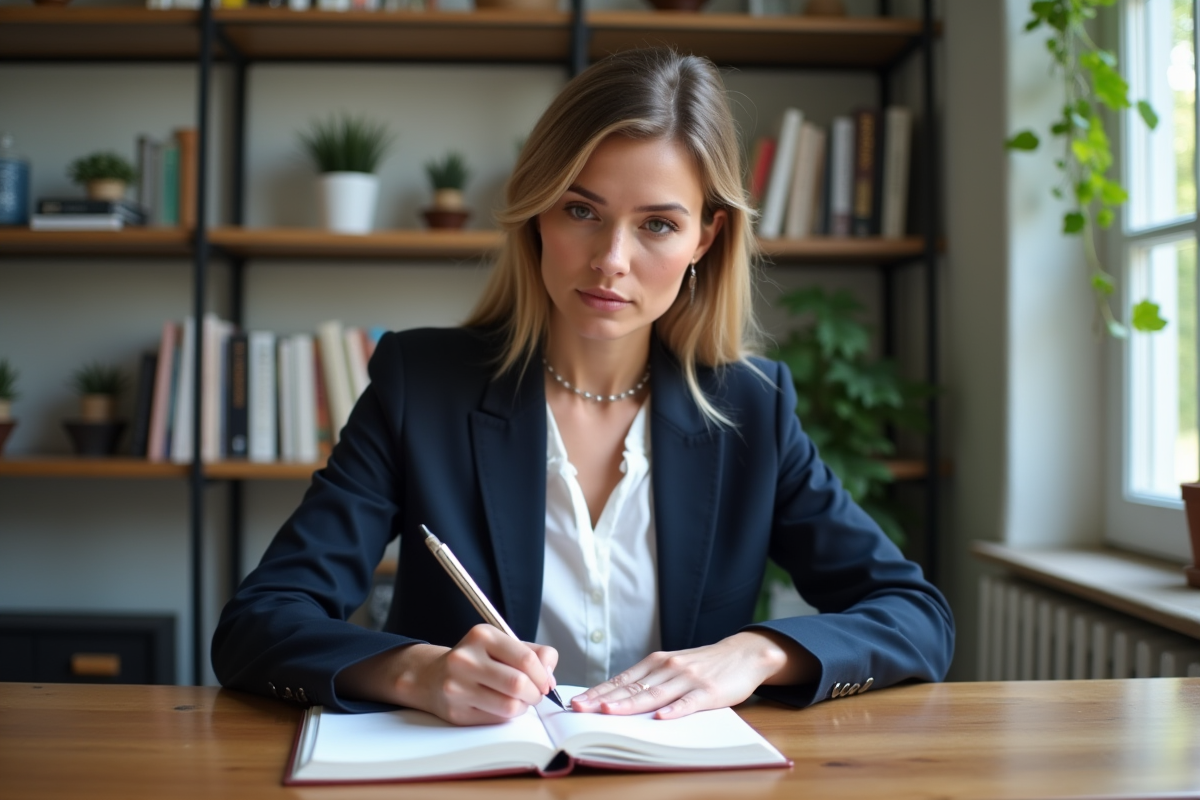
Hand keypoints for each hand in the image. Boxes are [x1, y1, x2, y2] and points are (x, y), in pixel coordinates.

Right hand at [337, 624, 557, 725]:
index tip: (546, 681)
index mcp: (481, 636)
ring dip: (523, 707)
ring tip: (520, 700)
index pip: (525, 658)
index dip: (542, 674)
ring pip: (509, 706)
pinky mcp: (456, 712)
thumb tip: (550, 674)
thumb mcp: (502, 645)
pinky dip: (508, 716)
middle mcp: (465, 659)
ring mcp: (457, 687)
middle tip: (536, 694)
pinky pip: (496, 719)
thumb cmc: (476, 660)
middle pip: (518, 684)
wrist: (431, 676)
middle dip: (536, 693)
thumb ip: (533, 652)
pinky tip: (502, 706)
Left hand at [570, 631, 815, 719]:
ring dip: (629, 705)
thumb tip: (616, 698)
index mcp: (656, 662)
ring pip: (654, 694)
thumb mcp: (672, 667)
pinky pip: (689, 702)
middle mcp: (668, 667)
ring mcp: (688, 679)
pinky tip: (661, 717)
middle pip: (632, 687)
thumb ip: (650, 680)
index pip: (621, 680)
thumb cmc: (703, 665)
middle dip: (603, 699)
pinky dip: (674, 710)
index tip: (576, 702)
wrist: (743, 654)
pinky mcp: (709, 691)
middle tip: (579, 709)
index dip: (598, 691)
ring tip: (607, 712)